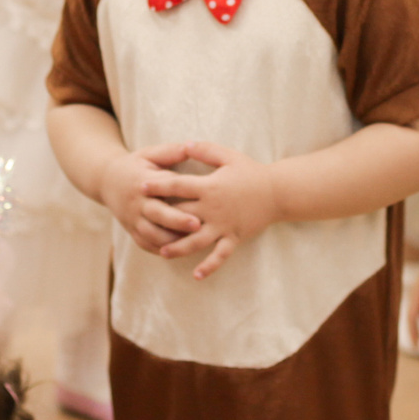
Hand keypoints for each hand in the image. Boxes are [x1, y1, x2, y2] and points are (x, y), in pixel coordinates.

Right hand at [94, 144, 205, 254]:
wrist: (106, 180)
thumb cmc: (134, 165)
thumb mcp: (148, 154)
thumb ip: (170, 152)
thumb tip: (191, 146)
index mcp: (143, 180)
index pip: (162, 187)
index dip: (179, 192)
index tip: (197, 195)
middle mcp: (137, 201)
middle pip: (157, 214)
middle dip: (177, 221)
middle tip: (197, 225)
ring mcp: (133, 218)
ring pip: (151, 234)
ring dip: (170, 240)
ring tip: (191, 243)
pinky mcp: (131, 230)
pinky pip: (145, 244)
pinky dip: (160, 249)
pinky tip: (178, 252)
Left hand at [146, 142, 282, 279]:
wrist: (278, 192)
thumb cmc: (251, 172)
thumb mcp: (228, 156)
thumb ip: (205, 150)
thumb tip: (184, 144)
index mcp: (210, 187)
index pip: (178, 186)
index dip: (158, 186)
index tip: (141, 187)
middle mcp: (213, 209)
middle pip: (182, 215)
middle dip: (162, 219)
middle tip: (141, 223)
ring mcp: (223, 225)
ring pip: (197, 240)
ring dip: (179, 247)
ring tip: (163, 252)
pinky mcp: (234, 237)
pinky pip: (220, 254)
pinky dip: (209, 265)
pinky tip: (197, 275)